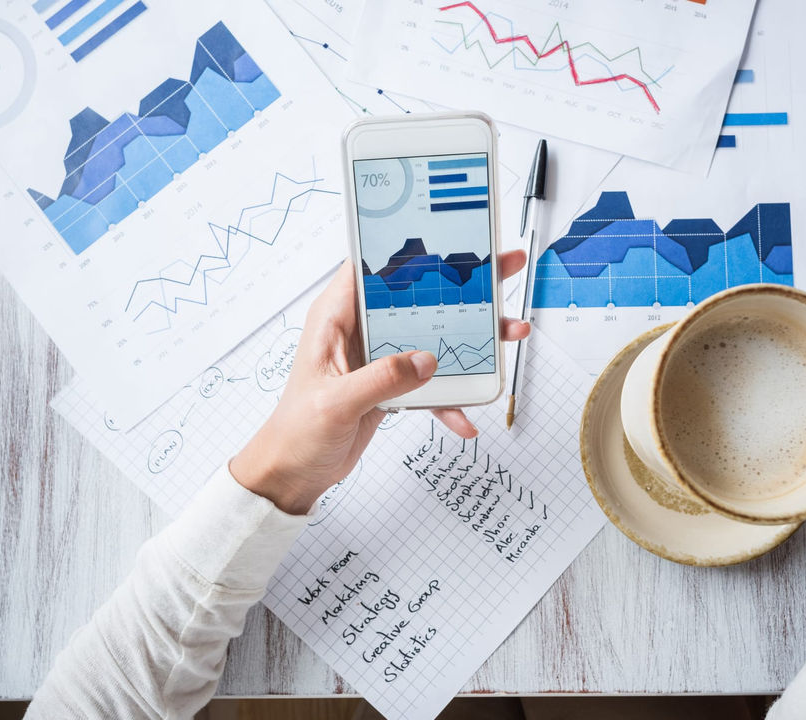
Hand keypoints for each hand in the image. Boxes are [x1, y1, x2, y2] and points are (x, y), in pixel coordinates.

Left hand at [229, 251, 531, 513]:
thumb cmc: (297, 433)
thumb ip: (382, 379)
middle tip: (503, 267)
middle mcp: (359, 330)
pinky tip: (465, 416)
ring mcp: (380, 356)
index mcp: (336, 318)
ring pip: (434, 334)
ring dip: (473, 339)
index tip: (452, 237)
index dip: (412, 248)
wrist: (295, 474)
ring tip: (510, 333)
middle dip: (463, 283)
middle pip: (418, 294)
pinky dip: (451, 397)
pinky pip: (431, 381)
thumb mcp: (336, 403)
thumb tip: (426, 360)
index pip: (374, 266)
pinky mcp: (392, 383)